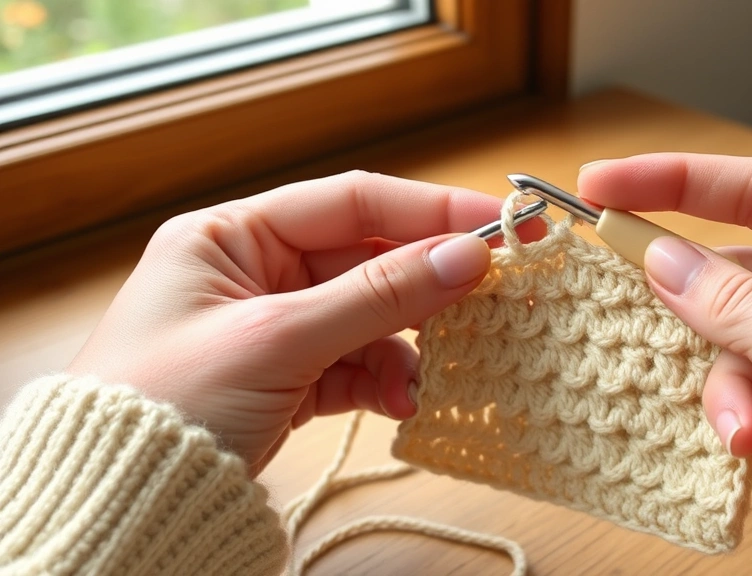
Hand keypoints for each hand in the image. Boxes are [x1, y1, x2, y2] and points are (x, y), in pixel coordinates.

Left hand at [68, 171, 500, 474]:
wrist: (121, 504)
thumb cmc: (166, 406)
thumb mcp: (277, 339)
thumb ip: (378, 294)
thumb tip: (468, 256)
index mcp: (230, 237)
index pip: (350, 202)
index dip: (430, 211)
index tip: (501, 225)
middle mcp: (253, 272)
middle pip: (366, 260)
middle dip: (425, 286)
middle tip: (493, 296)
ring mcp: (273, 327)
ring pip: (369, 317)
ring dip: (405, 348)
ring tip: (424, 381)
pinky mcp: (287, 377)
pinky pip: (355, 364)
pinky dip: (384, 382)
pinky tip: (400, 404)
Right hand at [578, 154, 751, 566]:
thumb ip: (737, 304)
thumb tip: (661, 258)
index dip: (677, 179)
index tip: (605, 184)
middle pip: (731, 271)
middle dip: (690, 306)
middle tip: (624, 302)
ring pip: (725, 341)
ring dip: (724, 388)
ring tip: (749, 430)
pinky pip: (737, 391)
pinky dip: (737, 419)